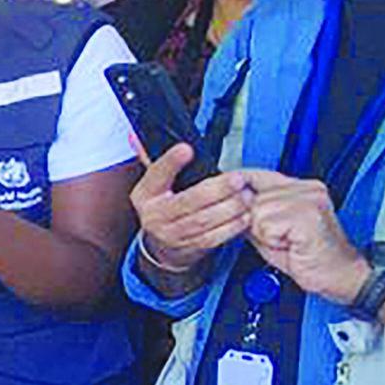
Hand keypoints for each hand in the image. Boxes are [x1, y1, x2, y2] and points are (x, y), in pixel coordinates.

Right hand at [130, 142, 251, 271]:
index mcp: (145, 194)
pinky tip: (245, 215)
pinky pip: (212, 238)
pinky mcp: (189, 248)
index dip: (171, 162)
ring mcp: (171, 235)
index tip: (187, 149)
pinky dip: (231, 227)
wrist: (163, 245)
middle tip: (238, 178)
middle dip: (215, 190)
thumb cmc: (165, 204)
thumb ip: (152, 159)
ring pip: (203, 222)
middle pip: (186, 202)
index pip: (156, 175)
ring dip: (229, 209)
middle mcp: (154, 216)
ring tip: (247, 196)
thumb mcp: (155, 183)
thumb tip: (136, 136)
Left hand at [242, 170, 370, 302]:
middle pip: (253, 198)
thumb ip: (256, 215)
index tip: (231, 196)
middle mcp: (307, 188)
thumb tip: (233, 204)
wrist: (340, 276)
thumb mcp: (274, 233)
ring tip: (287, 242)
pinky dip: (273, 242)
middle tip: (282, 238)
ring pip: (258, 212)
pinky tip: (292, 245)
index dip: (239, 188)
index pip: (258, 174)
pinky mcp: (308, 215)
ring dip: (266, 235)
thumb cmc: (310, 257)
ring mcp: (309, 199)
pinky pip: (267, 226)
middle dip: (258, 224)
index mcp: (301, 188)